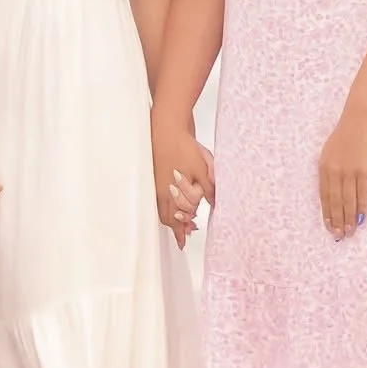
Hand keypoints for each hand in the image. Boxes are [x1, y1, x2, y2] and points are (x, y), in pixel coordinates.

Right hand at [151, 113, 215, 248]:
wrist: (167, 129)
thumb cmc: (184, 148)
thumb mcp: (203, 170)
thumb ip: (208, 189)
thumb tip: (213, 204)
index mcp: (172, 192)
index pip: (177, 218)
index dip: (182, 228)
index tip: (185, 238)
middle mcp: (160, 191)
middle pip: (167, 217)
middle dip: (176, 227)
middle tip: (184, 234)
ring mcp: (154, 183)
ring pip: (161, 208)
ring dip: (170, 217)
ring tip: (180, 221)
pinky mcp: (152, 175)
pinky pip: (156, 198)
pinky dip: (164, 205)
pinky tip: (171, 202)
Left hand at [317, 106, 366, 240]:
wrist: (360, 119)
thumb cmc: (347, 134)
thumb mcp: (331, 151)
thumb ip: (331, 169)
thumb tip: (334, 188)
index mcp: (323, 167)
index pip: (324, 195)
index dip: (327, 212)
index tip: (328, 226)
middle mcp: (334, 171)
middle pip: (335, 201)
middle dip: (337, 220)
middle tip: (339, 235)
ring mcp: (349, 171)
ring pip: (348, 200)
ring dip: (349, 218)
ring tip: (350, 232)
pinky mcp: (365, 170)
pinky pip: (363, 193)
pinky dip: (362, 208)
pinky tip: (362, 218)